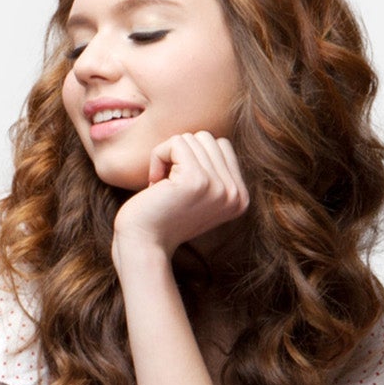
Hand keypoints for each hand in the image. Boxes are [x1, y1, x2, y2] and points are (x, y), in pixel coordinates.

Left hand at [111, 131, 249, 265]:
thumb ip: (213, 171)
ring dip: (168, 158)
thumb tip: (213, 140)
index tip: (179, 188)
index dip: (192, 158)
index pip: (221, 146)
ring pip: (192, 138)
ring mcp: (218, 186)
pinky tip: (154, 185)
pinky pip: (176, 142)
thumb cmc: (162, 219)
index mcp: (240, 198)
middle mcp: (235, 194)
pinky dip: (158, 157)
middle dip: (180, 156)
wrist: (142, 246)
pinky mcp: (196, 179)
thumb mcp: (198, 196)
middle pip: (207, 138)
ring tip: (162, 188)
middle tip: (167, 188)